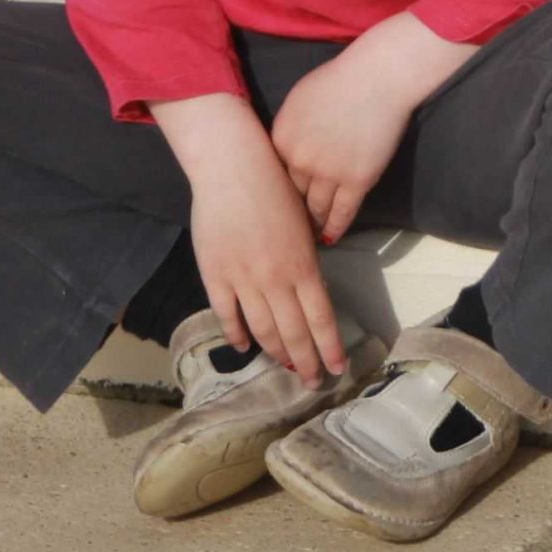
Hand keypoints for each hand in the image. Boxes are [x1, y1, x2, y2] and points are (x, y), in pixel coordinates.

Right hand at [151, 93, 344, 379]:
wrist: (233, 168)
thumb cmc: (275, 186)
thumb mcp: (302, 225)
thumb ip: (305, 260)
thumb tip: (310, 288)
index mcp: (303, 266)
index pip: (321, 318)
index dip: (329, 347)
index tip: (336, 369)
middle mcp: (276, 280)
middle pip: (294, 332)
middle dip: (306, 361)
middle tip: (313, 382)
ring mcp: (243, 280)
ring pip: (263, 329)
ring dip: (277, 353)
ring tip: (287, 370)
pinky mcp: (215, 275)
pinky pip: (227, 314)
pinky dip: (237, 333)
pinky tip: (245, 347)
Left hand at [270, 12, 475, 243]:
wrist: (376, 78)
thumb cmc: (339, 79)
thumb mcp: (298, 100)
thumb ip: (288, 129)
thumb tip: (287, 147)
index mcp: (280, 140)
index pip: (272, 177)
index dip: (274, 193)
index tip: (274, 207)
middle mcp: (299, 161)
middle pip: (291, 196)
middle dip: (290, 214)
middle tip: (288, 231)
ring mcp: (328, 174)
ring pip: (315, 209)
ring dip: (313, 225)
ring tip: (310, 238)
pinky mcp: (357, 181)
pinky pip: (343, 212)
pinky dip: (336, 227)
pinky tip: (331, 238)